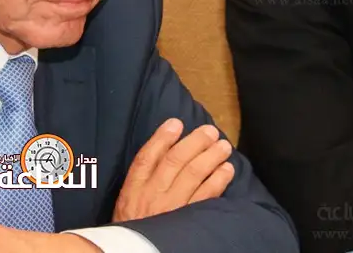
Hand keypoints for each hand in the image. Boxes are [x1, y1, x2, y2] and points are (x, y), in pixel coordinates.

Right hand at [113, 118, 234, 221]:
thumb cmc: (132, 229)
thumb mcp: (125, 205)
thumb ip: (139, 184)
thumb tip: (161, 156)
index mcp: (133, 189)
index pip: (147, 157)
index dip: (162, 138)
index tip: (176, 123)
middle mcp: (153, 194)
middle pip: (175, 161)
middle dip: (194, 142)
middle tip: (210, 131)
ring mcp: (172, 207)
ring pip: (193, 174)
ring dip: (210, 157)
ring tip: (223, 146)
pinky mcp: (188, 220)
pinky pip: (206, 196)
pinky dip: (218, 180)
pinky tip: (227, 170)